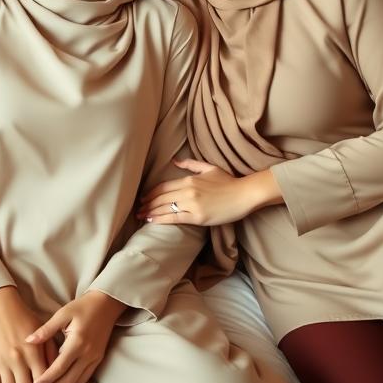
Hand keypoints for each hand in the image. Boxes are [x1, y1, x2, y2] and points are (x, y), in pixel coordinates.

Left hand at [26, 290, 124, 382]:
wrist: (106, 305)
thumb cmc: (82, 307)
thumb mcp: (63, 314)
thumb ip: (46, 329)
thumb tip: (27, 340)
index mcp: (78, 342)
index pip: (60, 366)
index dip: (47, 379)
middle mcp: (88, 354)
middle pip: (68, 380)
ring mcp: (94, 359)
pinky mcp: (97, 361)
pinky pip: (83, 380)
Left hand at [137, 160, 282, 225]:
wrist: (244, 194)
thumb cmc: (228, 181)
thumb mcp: (209, 168)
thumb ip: (190, 164)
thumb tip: (174, 161)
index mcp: (189, 179)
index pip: (163, 187)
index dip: (151, 193)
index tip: (143, 198)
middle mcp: (187, 191)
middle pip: (161, 198)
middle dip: (147, 204)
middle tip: (137, 209)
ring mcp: (192, 204)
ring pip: (165, 208)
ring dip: (150, 212)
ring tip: (141, 216)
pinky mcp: (197, 217)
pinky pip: (174, 218)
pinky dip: (161, 219)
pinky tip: (152, 221)